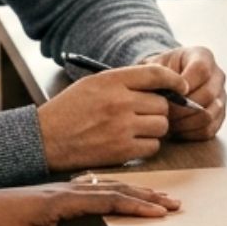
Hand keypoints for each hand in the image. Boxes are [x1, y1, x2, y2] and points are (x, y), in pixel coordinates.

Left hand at [0, 180, 178, 225]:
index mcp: (65, 200)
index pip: (111, 201)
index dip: (138, 207)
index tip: (162, 211)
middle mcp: (68, 189)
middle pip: (116, 189)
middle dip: (146, 196)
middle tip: (173, 201)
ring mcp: (63, 188)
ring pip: (107, 186)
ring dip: (134, 191)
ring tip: (156, 195)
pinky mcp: (57, 192)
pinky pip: (94, 186)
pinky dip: (114, 187)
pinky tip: (118, 187)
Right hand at [38, 64, 185, 170]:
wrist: (45, 139)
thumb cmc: (68, 110)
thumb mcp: (93, 84)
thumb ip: (124, 82)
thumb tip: (160, 87)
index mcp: (112, 80)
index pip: (156, 74)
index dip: (174, 80)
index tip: (181, 86)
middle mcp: (120, 102)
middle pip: (162, 104)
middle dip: (159, 110)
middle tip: (146, 114)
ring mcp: (122, 127)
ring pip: (161, 126)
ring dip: (154, 129)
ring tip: (137, 129)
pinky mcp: (122, 150)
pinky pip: (152, 146)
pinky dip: (147, 146)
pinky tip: (132, 142)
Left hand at [138, 45, 226, 139]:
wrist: (170, 81)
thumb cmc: (162, 71)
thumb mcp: (157, 64)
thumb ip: (157, 74)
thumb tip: (162, 94)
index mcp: (203, 56)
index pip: (201, 69)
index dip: (184, 83)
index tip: (168, 92)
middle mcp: (217, 76)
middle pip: (208, 94)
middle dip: (182, 107)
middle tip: (163, 113)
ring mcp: (221, 97)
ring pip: (209, 114)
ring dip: (185, 122)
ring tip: (168, 122)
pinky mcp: (219, 117)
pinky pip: (208, 130)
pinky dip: (190, 133)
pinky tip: (176, 129)